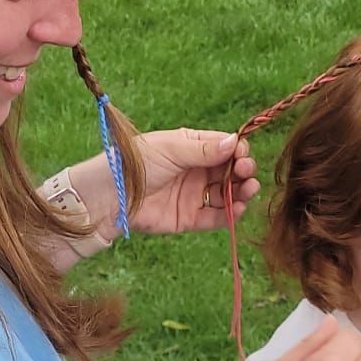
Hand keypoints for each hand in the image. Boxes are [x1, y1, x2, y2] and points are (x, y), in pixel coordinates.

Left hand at [131, 127, 259, 235]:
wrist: (111, 196)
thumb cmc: (137, 163)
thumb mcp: (172, 149)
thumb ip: (204, 149)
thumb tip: (234, 142)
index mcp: (191, 147)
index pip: (224, 147)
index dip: (237, 151)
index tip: (242, 155)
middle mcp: (196, 170)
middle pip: (230, 171)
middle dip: (243, 171)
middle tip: (246, 172)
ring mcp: (194, 195)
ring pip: (227, 194)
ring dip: (242, 192)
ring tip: (249, 190)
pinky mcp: (189, 218)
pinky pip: (215, 217)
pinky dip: (229, 214)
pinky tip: (238, 208)